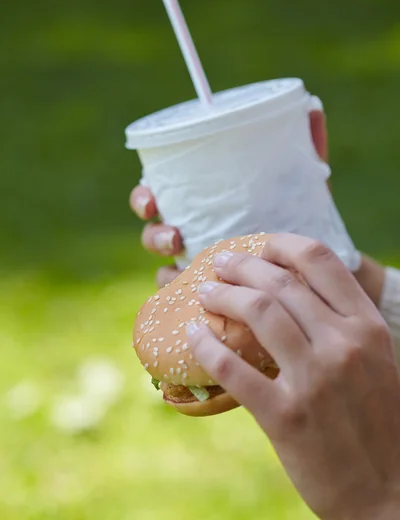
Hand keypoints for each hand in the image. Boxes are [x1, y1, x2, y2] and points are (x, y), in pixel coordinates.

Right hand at [131, 110, 327, 287]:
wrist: (320, 270)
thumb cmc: (302, 220)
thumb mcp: (303, 186)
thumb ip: (305, 149)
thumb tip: (312, 109)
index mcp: (204, 202)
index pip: (160, 194)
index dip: (144, 196)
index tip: (151, 198)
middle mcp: (195, 233)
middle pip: (154, 232)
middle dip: (154, 233)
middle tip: (175, 237)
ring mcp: (200, 267)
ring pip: (164, 268)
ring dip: (166, 271)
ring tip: (189, 271)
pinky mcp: (210, 298)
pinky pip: (184, 302)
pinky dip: (183, 300)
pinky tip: (195, 302)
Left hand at [187, 234, 399, 519]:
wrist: (391, 495)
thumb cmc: (379, 422)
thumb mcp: (375, 361)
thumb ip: (340, 325)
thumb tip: (289, 295)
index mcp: (366, 327)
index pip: (319, 260)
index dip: (281, 244)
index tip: (259, 245)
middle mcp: (342, 344)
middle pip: (278, 282)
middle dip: (240, 266)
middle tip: (219, 263)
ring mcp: (314, 380)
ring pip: (256, 313)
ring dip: (221, 296)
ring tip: (203, 292)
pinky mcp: (286, 417)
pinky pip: (233, 369)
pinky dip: (206, 346)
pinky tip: (193, 336)